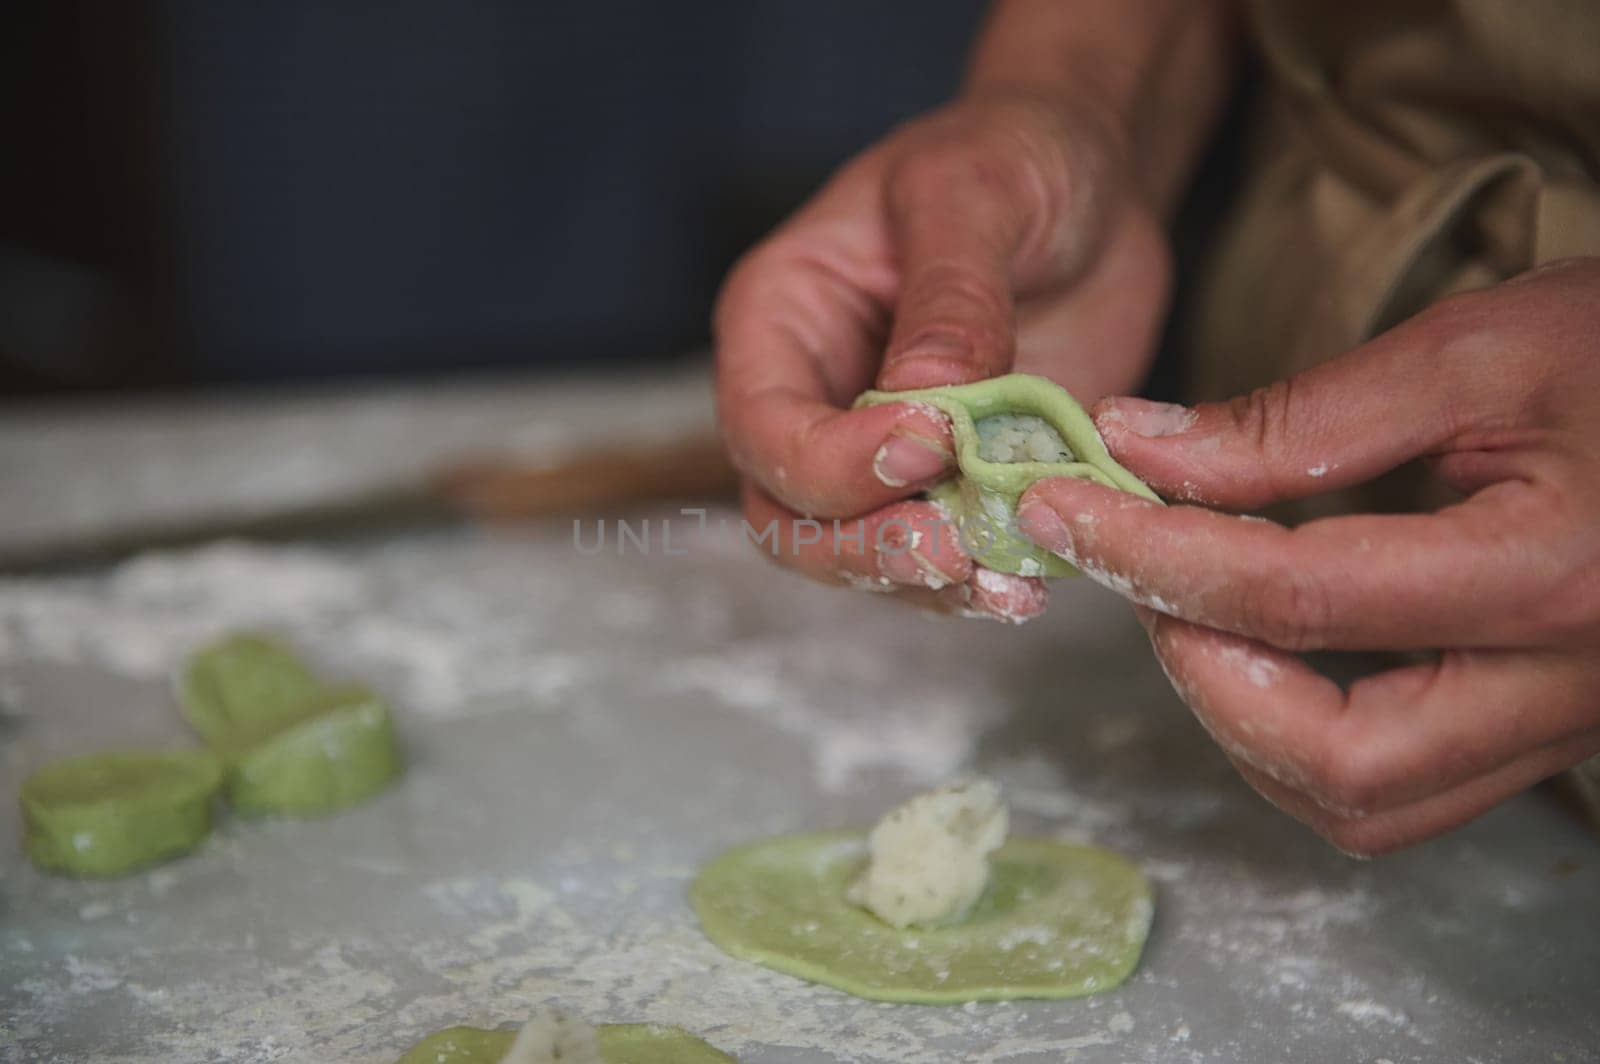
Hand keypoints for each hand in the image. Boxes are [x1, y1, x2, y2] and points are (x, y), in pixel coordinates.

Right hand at [715, 90, 1171, 619]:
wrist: (1088, 187)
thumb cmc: (1009, 158)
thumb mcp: (973, 194)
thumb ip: (949, 299)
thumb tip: (923, 403)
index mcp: (781, 322)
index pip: (766, 426)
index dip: (832, 461)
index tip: (929, 446)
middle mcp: (813, 401)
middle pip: (792, 518)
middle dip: (865, 547)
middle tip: (953, 550)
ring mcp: (880, 455)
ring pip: (861, 558)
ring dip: (928, 583)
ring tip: (1006, 583)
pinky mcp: (954, 487)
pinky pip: (945, 559)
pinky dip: (982, 580)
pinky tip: (1033, 582)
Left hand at [1016, 259, 1599, 852]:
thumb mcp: (1473, 351)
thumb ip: (1300, 421)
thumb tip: (1138, 451)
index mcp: (1552, 574)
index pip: (1298, 598)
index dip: (1153, 552)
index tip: (1061, 506)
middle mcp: (1565, 685)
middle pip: (1338, 762)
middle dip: (1201, 675)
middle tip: (1138, 575)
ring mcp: (1559, 727)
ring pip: (1363, 804)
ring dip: (1241, 722)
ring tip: (1187, 607)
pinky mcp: (1542, 733)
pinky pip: (1400, 792)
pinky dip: (1298, 739)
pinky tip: (1258, 649)